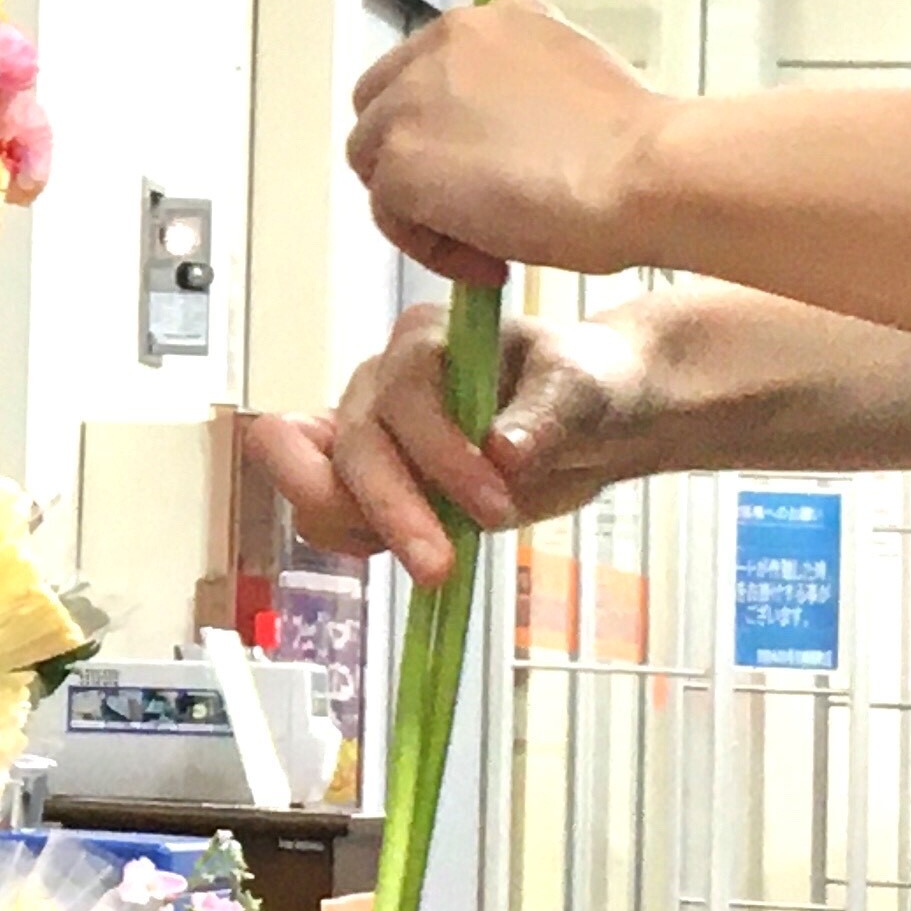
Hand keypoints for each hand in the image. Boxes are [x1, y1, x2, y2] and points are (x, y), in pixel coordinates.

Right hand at [249, 304, 655, 583]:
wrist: (588, 424)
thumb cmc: (583, 389)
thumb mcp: (581, 390)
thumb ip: (543, 415)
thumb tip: (502, 452)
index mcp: (423, 342)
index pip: (401, 397)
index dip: (438, 453)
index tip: (497, 504)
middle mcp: (377, 383)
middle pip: (345, 445)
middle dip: (388, 508)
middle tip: (439, 568)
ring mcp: (364, 434)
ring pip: (321, 484)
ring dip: (366, 532)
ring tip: (436, 567)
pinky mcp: (368, 484)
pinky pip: (331, 517)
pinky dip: (363, 543)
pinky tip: (422, 556)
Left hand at [347, 0, 675, 286]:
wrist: (644, 171)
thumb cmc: (632, 142)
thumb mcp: (564, 77)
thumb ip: (513, 86)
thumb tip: (495, 128)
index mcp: (483, 21)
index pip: (425, 71)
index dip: (443, 125)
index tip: (488, 163)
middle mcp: (436, 47)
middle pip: (383, 109)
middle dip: (415, 159)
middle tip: (469, 205)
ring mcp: (409, 103)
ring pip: (378, 162)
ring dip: (422, 206)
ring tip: (489, 242)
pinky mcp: (398, 161)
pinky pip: (392, 214)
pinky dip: (433, 246)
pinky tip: (490, 263)